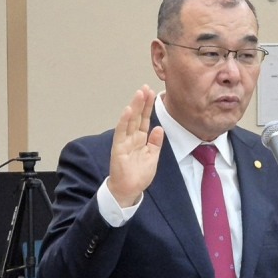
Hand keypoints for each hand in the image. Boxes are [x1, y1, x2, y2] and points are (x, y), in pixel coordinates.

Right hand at [107, 85, 163, 207]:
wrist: (129, 190)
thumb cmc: (139, 175)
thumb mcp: (152, 157)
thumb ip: (155, 143)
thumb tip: (158, 128)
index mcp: (141, 140)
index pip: (145, 119)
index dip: (148, 107)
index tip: (153, 93)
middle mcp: (132, 138)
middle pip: (137, 116)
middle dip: (142, 102)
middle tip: (146, 87)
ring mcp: (124, 141)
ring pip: (130, 120)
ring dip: (134, 107)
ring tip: (139, 94)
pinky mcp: (118, 148)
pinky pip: (121, 132)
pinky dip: (124, 121)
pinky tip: (128, 110)